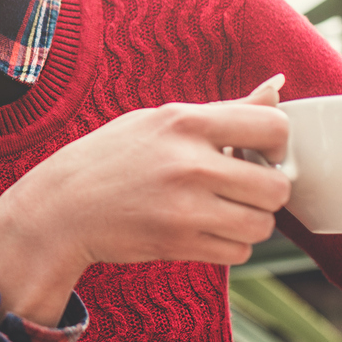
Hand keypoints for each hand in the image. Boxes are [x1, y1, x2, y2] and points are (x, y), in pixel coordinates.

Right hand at [0, 77, 294, 323]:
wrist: (62, 207)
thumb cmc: (112, 157)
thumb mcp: (160, 120)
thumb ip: (224, 110)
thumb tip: (278, 88)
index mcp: (186, 121)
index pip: (273, 127)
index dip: (279, 144)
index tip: (262, 153)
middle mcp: (189, 164)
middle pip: (277, 187)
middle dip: (267, 192)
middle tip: (242, 190)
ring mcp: (185, 207)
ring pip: (262, 226)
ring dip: (249, 223)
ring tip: (220, 211)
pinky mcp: (179, 244)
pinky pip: (239, 253)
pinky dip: (229, 247)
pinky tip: (203, 231)